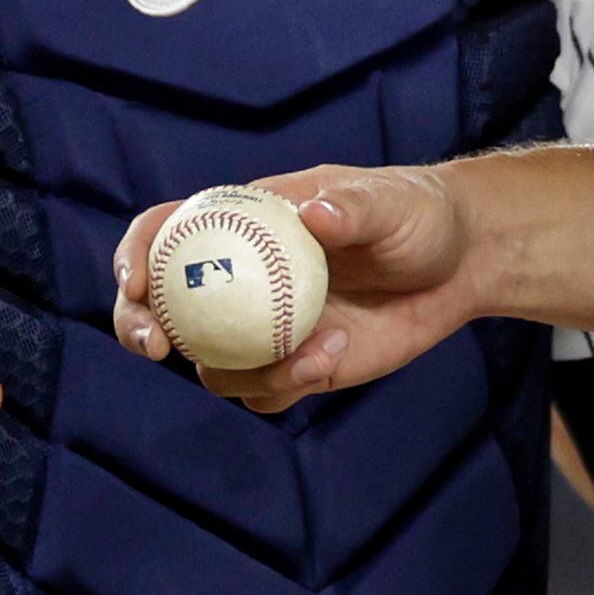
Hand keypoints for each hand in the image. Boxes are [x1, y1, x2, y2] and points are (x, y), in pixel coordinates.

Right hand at [112, 167, 484, 413]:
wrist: (458, 266)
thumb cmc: (415, 214)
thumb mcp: (389, 203)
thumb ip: (352, 207)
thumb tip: (312, 214)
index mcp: (242, 223)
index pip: (164, 232)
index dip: (137, 254)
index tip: (135, 281)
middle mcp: (240, 277)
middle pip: (160, 306)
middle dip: (138, 326)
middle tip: (156, 345)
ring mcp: (262, 327)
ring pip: (210, 363)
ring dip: (245, 368)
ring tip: (317, 352)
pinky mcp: (295, 365)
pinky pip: (263, 391)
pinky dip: (286, 384)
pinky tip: (335, 357)